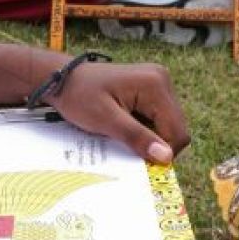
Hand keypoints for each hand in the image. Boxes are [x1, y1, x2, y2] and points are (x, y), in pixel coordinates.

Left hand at [48, 62, 189, 163]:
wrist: (62, 80)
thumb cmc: (79, 96)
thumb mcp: (106, 120)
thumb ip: (137, 137)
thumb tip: (166, 157)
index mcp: (154, 84)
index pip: (176, 131)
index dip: (162, 151)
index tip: (138, 160)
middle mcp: (161, 79)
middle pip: (175, 127)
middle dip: (155, 143)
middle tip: (126, 144)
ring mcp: (156, 82)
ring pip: (167, 124)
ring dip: (148, 135)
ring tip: (122, 132)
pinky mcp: (150, 88)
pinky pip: (157, 117)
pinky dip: (144, 127)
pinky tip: (125, 124)